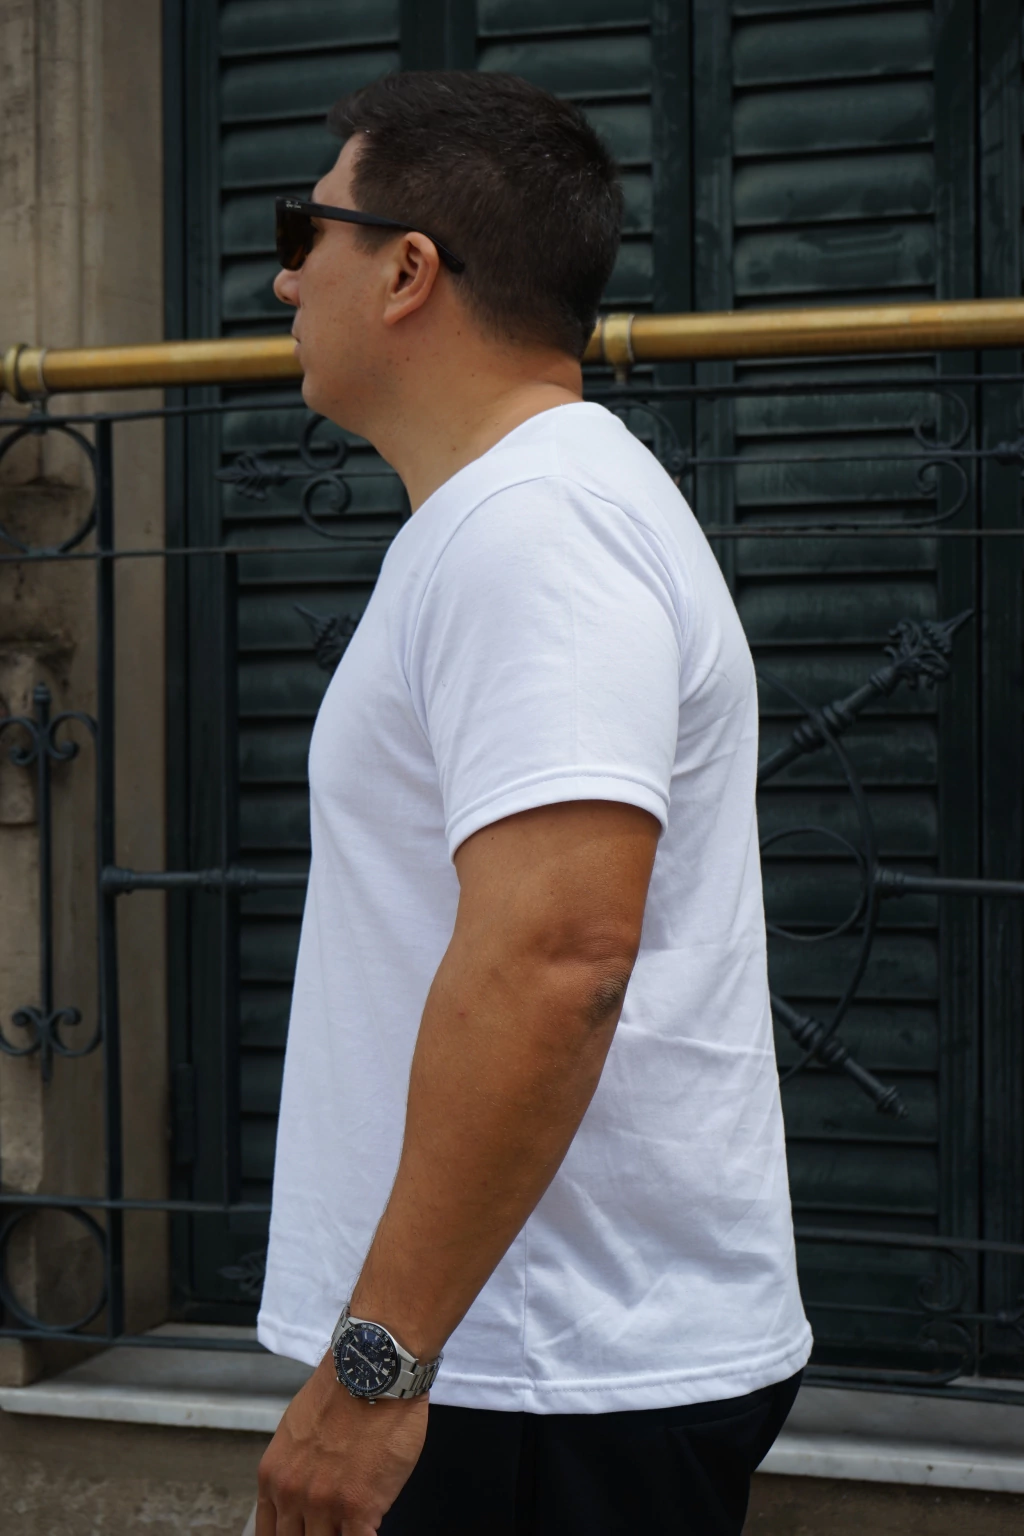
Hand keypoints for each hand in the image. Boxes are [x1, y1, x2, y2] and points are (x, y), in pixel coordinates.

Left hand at [256, 1351, 428, 1534]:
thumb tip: (304, 1495)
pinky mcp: (360, 1508)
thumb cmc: (342, 1389)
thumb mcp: (297, 1428)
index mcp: (274, 1477)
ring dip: (339, 1535)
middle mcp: (293, 1495)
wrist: (374, 1369)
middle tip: (329, 1527)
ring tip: (350, 1524)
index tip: (302, 1532)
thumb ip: (295, 1469)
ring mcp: (325, 1505)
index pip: (269, 1534)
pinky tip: (368, 1527)